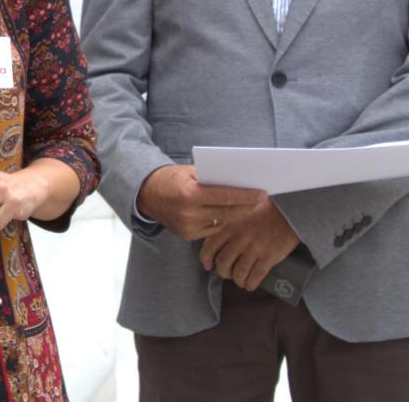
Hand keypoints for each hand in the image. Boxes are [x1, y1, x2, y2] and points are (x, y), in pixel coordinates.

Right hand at [137, 165, 267, 240]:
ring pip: (222, 221)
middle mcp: (189, 213)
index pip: (225, 196)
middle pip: (227, 212)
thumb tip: (239, 181)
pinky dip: (220, 221)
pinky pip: (212, 229)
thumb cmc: (171, 178)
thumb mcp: (189, 172)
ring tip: (247, 206)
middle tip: (260, 200)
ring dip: (235, 214)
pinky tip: (225, 213)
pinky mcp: (187, 236)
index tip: (262, 194)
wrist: (147, 195)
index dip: (246, 196)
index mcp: (189, 194)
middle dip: (245, 206)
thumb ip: (211, 178)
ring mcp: (188, 227)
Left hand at [198, 196, 301, 290]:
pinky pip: (255, 276)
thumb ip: (228, 228)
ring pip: (239, 273)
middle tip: (228, 274)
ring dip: (238, 281)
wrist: (287, 212)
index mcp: (230, 227)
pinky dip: (250, 284)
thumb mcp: (240, 214)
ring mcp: (254, 248)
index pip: (209, 247)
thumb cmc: (263, 212)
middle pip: (223, 264)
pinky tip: (251, 285)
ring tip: (241, 281)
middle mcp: (239, 238)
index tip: (209, 266)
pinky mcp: (268, 257)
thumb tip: (219, 245)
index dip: (206, 260)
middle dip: (223, 273)